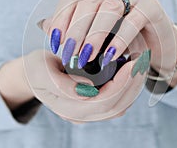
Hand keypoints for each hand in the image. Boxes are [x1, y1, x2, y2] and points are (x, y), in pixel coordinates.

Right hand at [24, 49, 146, 122]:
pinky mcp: (93, 105)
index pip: (102, 101)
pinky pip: (116, 102)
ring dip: (133, 87)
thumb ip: (61, 84)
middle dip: (132, 84)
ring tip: (141, 66)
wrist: (33, 75)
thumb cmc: (36, 70)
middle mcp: (80, 115)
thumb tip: (88, 90)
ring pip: (119, 107)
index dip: (121, 84)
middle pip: (115, 106)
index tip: (132, 63)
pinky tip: (132, 73)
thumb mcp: (41, 71)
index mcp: (67, 108)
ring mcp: (88, 112)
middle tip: (143, 62)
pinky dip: (128, 89)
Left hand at [42, 0, 176, 86]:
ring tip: (86, 57)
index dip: (60, 20)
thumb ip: (76, 31)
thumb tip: (48, 30)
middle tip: (70, 55)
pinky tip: (109, 57)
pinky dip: (119, 40)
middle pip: (88, 2)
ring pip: (109, 7)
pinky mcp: (152, 7)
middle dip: (75, 30)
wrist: (159, 44)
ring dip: (94, 34)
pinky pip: (133, 20)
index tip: (55, 43)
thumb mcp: (98, 36)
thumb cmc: (124, 40)